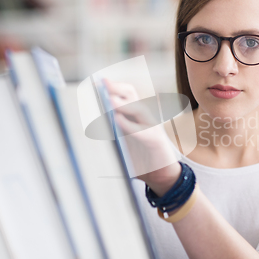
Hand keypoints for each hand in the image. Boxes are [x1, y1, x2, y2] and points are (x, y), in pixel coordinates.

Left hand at [103, 79, 180, 194]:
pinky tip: (117, 121)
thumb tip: (97, 118)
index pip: (126, 93)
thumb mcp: (124, 142)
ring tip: (110, 100)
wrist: (161, 176)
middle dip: (117, 88)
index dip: (112, 86)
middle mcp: (144, 117)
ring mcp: (152, 127)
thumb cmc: (141, 158)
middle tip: (103, 84)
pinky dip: (129, 125)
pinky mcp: (156, 141)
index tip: (97, 82)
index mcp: (136, 115)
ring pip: (139, 109)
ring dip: (123, 104)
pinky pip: (142, 131)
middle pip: (132, 95)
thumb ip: (114, 130)